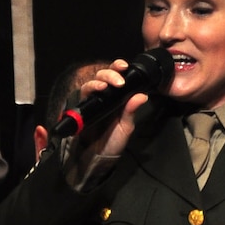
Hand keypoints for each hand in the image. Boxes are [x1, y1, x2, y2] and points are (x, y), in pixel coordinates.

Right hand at [72, 58, 149, 173]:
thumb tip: (143, 95)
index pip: (117, 77)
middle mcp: (103, 97)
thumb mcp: (126, 127)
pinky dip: (90, 89)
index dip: (119, 69)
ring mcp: (92, 102)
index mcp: (116, 98)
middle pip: (103, 75)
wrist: (96, 158)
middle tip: (119, 80)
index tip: (125, 66)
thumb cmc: (111, 143)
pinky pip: (83, 95)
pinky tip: (97, 89)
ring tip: (106, 85)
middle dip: (110, 72)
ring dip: (100, 79)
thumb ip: (131, 111)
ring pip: (92, 82)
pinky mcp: (82, 109)